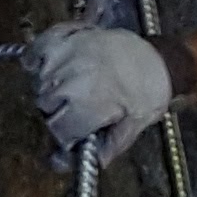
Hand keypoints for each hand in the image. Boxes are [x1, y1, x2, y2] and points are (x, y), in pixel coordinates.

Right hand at [27, 22, 174, 162]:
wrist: (160, 59)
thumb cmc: (149, 91)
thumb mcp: (135, 124)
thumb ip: (110, 145)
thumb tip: (91, 162)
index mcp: (87, 103)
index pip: (56, 128)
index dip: (65, 136)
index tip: (75, 136)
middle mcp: (72, 79)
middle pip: (45, 104)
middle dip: (58, 112)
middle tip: (77, 110)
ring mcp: (69, 54)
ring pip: (39, 80)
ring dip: (50, 88)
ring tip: (72, 89)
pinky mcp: (71, 35)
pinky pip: (40, 46)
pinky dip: (37, 56)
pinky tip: (44, 65)